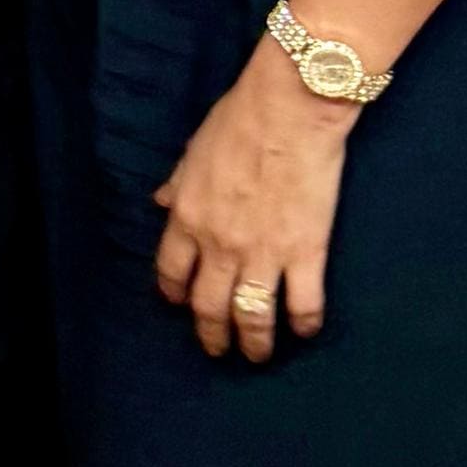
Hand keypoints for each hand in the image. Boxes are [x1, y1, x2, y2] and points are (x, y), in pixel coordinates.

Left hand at [153, 41, 355, 361]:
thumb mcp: (193, 151)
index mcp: (187, 217)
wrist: (290, 110)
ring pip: (252, 316)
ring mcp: (264, 253)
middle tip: (219, 349)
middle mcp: (219, 245)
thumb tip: (160, 201)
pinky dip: (303, 324)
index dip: (175, 295)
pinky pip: (303, 304)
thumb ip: (177, 185)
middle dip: (212, 334)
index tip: (181, 305)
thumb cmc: (240, 120)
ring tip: (257, 355)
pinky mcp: (306, 253)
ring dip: (254, 343)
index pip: (172, 273)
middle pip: (209, 306)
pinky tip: (304, 332)